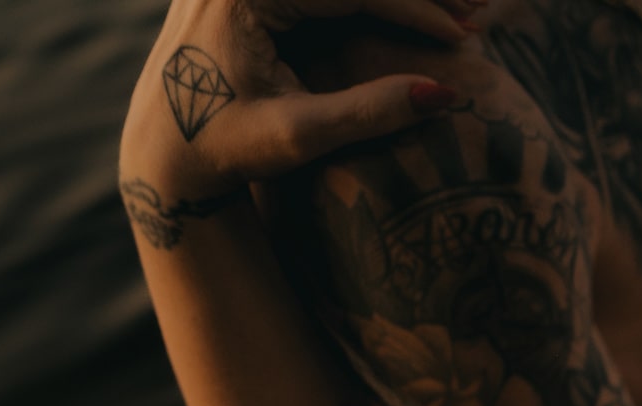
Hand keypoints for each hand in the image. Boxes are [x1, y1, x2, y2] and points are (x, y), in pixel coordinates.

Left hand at [121, 0, 483, 200]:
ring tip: (457, 11)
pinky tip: (412, 13)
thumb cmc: (225, 148)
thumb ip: (370, 111)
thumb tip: (446, 93)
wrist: (162, 152)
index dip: (416, 10)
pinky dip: (368, 0)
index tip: (466, 37)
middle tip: (479, 11)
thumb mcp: (300, 136)